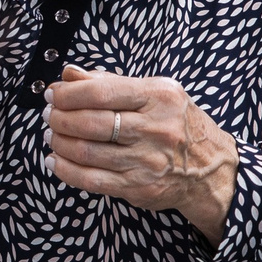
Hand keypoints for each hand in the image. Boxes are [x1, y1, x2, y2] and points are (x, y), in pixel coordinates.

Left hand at [46, 65, 238, 241]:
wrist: (211, 168)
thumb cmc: (177, 124)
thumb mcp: (155, 93)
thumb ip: (110, 82)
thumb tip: (68, 74)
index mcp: (159, 97)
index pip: (102, 92)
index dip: (69, 94)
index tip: (53, 94)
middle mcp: (156, 129)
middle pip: (91, 123)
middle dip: (60, 118)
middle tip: (49, 115)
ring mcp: (148, 160)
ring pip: (87, 152)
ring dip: (59, 142)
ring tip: (52, 135)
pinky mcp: (139, 187)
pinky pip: (91, 180)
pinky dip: (65, 170)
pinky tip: (55, 161)